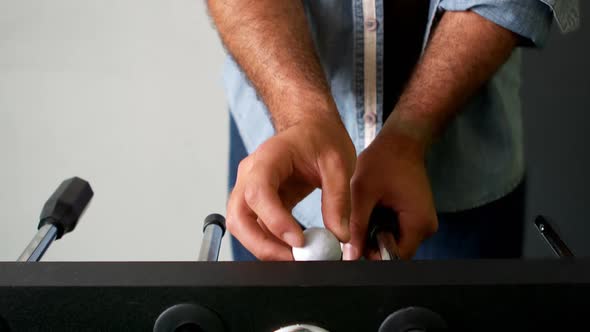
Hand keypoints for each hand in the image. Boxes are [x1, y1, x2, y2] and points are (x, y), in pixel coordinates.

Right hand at [226, 115, 355, 259]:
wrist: (311, 128)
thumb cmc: (321, 138)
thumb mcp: (339, 164)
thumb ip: (338, 199)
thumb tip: (338, 235)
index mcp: (268, 158)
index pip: (258, 192)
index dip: (274, 220)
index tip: (298, 240)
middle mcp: (250, 175)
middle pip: (239, 217)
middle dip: (261, 244)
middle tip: (293, 259)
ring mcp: (249, 190)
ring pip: (241, 227)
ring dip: (263, 248)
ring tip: (296, 257)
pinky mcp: (257, 204)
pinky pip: (255, 228)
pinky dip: (269, 244)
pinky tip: (293, 250)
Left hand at [344, 127, 437, 259]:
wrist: (401, 142)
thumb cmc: (384, 161)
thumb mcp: (363, 193)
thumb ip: (356, 226)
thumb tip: (348, 254)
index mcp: (418, 224)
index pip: (393, 257)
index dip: (370, 254)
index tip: (353, 241)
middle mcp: (425, 228)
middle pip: (393, 252)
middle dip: (371, 242)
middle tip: (357, 220)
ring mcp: (421, 223)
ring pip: (392, 242)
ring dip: (375, 232)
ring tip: (366, 210)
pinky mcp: (415, 218)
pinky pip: (395, 232)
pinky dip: (380, 225)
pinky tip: (374, 208)